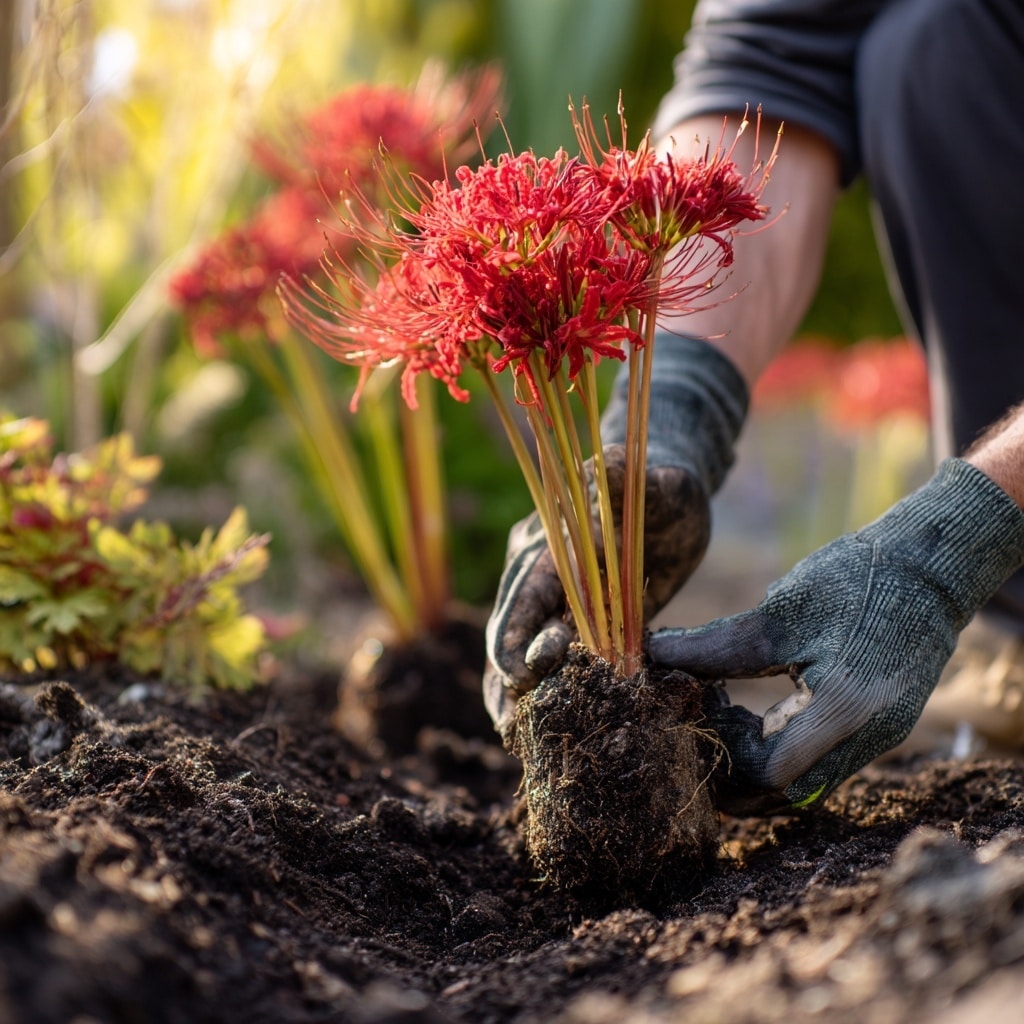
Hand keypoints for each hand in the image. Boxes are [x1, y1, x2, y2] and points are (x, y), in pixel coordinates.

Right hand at [482, 447, 710, 740]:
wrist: (668, 496)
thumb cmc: (664, 487)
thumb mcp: (654, 481)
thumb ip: (624, 476)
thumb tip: (602, 469)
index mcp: (545, 544)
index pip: (518, 599)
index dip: (516, 641)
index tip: (527, 678)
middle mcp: (535, 574)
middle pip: (508, 635)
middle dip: (509, 683)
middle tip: (518, 730)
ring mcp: (549, 598)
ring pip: (518, 653)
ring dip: (516, 695)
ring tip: (519, 741)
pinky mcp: (571, 618)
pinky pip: (550, 659)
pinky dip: (546, 690)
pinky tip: (546, 724)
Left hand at [649, 459, 1023, 813]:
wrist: (930, 570)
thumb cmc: (855, 579)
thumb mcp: (781, 611)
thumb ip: (716, 645)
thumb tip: (652, 657)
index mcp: (847, 707)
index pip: (771, 772)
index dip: (723, 751)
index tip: (695, 709)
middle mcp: (869, 737)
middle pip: (786, 794)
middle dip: (731, 772)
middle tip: (695, 728)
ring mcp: (877, 740)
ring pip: (801, 785)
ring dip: (750, 765)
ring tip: (718, 716)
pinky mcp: (875, 732)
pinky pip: (817, 764)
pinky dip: (775, 751)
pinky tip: (744, 715)